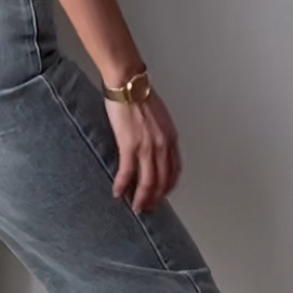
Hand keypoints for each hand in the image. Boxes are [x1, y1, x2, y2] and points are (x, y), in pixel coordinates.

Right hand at [104, 87, 181, 214]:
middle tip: (148, 207)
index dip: (168, 186)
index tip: (162, 195)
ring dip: (141, 198)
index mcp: (171, 138)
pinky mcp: (129, 146)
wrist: (128, 84)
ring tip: (135, 207)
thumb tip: (153, 145)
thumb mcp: (159, 117)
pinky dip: (122, 186)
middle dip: (156, 198)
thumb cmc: (140, 95)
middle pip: (162, 181)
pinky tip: (117, 193)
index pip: (174, 170)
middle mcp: (163, 146)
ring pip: (148, 182)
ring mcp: (147, 147)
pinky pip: (127, 173)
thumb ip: (160, 134)